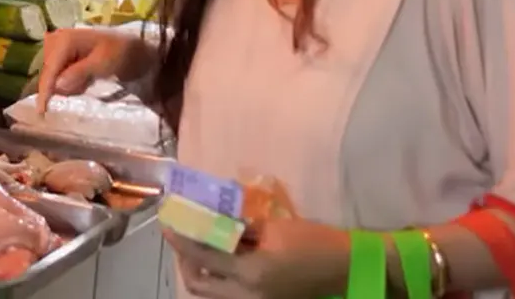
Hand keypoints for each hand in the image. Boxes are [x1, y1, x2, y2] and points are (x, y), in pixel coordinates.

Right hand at [35, 28, 150, 113]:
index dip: (45, 90)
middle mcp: (57, 41)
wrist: (135, 49)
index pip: (50, 69)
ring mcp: (60, 49)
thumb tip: (57, 85)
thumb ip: (79, 72)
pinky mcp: (65, 57)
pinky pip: (61, 77)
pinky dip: (74, 83)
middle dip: (64, 87)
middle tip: (86, 86)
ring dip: (71, 86)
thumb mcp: (103, 63)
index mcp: (65, 40)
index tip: (41, 111)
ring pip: (55, 78)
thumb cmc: (121, 53)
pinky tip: (87, 80)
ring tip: (89, 81)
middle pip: (49, 74)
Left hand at [165, 218, 350, 298]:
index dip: (181, 240)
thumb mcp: (274, 229)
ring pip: (210, 296)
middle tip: (182, 239)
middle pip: (198, 285)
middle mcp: (246, 298)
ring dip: (200, 273)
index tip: (167, 224)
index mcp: (250, 275)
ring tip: (200, 250)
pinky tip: (220, 263)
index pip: (202, 257)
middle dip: (184, 261)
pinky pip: (227, 297)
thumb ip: (238, 229)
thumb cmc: (314, 242)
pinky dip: (217, 282)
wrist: (347, 268)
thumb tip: (212, 223)